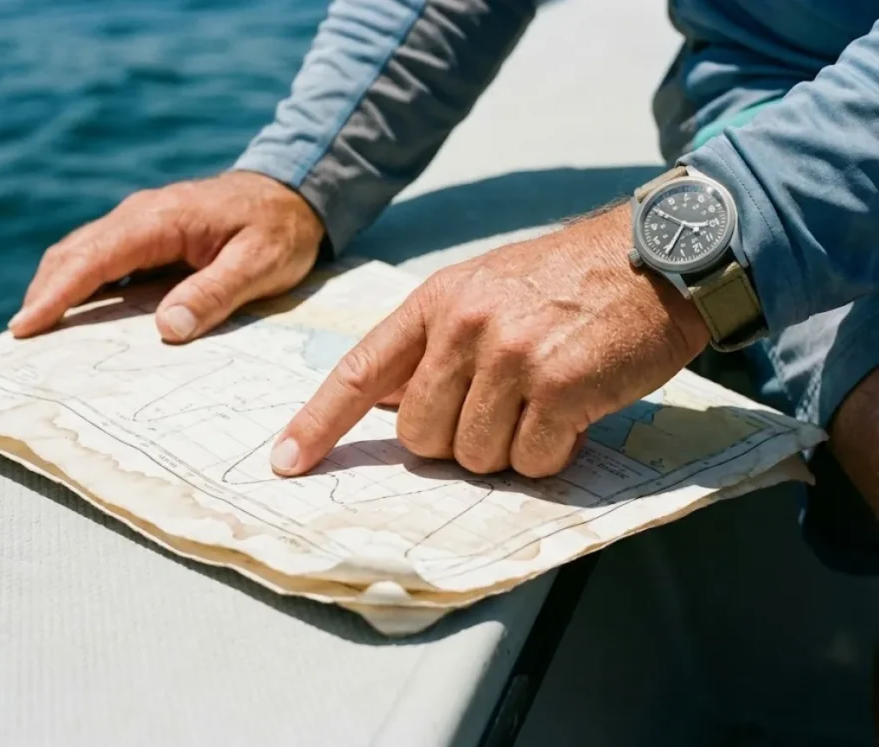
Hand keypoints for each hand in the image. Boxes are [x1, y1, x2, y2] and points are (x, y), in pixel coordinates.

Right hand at [9, 171, 324, 340]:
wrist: (294, 195)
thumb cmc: (280, 231)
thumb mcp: (259, 264)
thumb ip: (215, 292)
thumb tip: (167, 329)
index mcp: (161, 220)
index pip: (94, 257)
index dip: (57, 292)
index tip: (25, 326)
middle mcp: (140, 217)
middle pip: (74, 254)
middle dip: (44, 295)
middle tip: (21, 344)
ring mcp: (141, 225)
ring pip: (83, 256)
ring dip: (57, 291)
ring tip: (37, 337)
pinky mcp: (149, 239)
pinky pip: (104, 262)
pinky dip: (82, 288)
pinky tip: (80, 321)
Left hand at [270, 204, 710, 477]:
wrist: (656, 258)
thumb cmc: (565, 283)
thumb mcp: (484, 290)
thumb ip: (433, 345)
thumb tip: (386, 401)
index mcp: (437, 302)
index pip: (361, 371)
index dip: (320, 422)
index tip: (288, 462)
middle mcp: (465, 326)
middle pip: (420, 435)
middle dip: (456, 442)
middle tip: (501, 412)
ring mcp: (512, 356)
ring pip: (474, 456)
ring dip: (508, 449)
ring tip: (542, 407)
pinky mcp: (560, 386)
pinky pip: (531, 460)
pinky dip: (551, 454)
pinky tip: (573, 416)